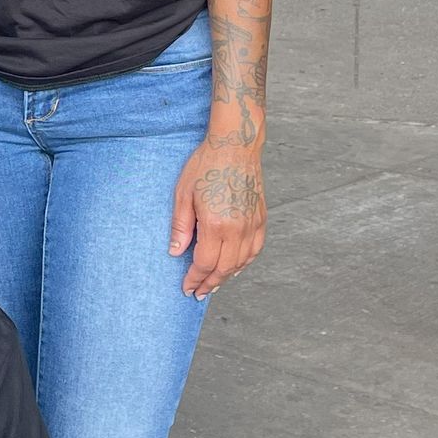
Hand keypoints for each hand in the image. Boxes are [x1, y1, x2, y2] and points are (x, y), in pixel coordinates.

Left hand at [169, 131, 265, 298]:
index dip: (195, 279)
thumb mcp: (183, 193)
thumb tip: (176, 252)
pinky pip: (255, 249)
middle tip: (198, 293)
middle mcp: (238, 229)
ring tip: (214, 283)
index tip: (187, 287)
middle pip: (224, 268)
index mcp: (216, 224)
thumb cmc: (206, 164)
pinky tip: (235, 266)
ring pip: (242, 262)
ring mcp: (253, 224)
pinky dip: (244, 262)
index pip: (205, 263)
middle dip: (210, 283)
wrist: (236, 145)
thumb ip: (181, 226)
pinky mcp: (261, 218)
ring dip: (227, 276)